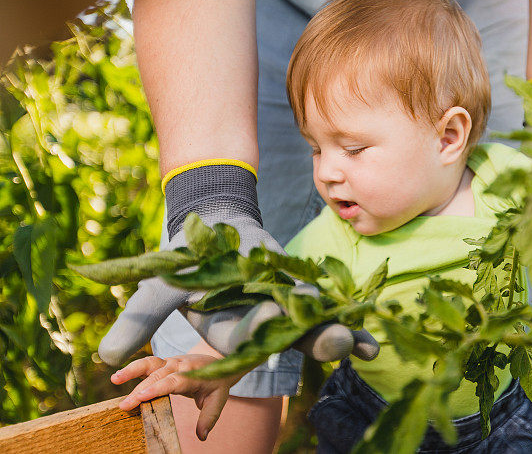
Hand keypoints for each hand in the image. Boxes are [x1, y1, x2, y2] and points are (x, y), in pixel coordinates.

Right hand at [98, 162, 378, 367]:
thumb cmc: (184, 260)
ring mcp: (284, 312)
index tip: (272, 323)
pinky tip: (373, 335)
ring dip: (341, 337)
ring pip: (313, 328)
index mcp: (224, 332)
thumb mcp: (158, 286)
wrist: (214, 228)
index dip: (255, 332)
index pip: (240, 339)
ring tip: (368, 349)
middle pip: (287, 339)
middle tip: (339, 346)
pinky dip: (347, 319)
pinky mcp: (302, 293)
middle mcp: (258, 328)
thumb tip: (105, 358)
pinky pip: (326, 307)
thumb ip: (138, 320)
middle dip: (313, 342)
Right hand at [113, 354, 237, 440]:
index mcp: (193, 374)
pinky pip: (146, 364)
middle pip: (157, 376)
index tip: (142, 397)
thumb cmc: (216, 383)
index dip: (158, 387)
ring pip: (149, 363)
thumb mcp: (218, 400)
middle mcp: (180, 365)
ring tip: (115, 379)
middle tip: (125, 406)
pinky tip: (117, 377)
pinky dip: (132, 369)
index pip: (174, 380)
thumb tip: (202, 436)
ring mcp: (170, 362)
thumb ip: (209, 417)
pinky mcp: (162, 362)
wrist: (219, 362)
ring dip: (132, 370)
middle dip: (140, 389)